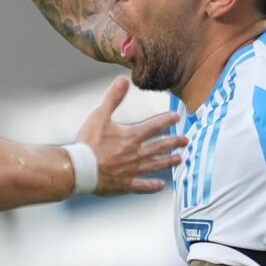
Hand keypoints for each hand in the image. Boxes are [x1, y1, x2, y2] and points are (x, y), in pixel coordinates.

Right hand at [78, 76, 183, 194]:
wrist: (80, 169)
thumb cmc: (88, 143)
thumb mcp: (100, 116)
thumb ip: (113, 98)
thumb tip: (123, 79)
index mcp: (132, 136)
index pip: (155, 126)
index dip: (167, 120)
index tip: (177, 116)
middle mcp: (137, 153)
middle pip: (160, 146)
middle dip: (174, 142)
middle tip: (185, 141)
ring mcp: (132, 170)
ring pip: (156, 165)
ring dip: (169, 161)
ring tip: (180, 160)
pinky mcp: (125, 184)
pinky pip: (143, 186)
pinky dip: (152, 186)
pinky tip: (161, 186)